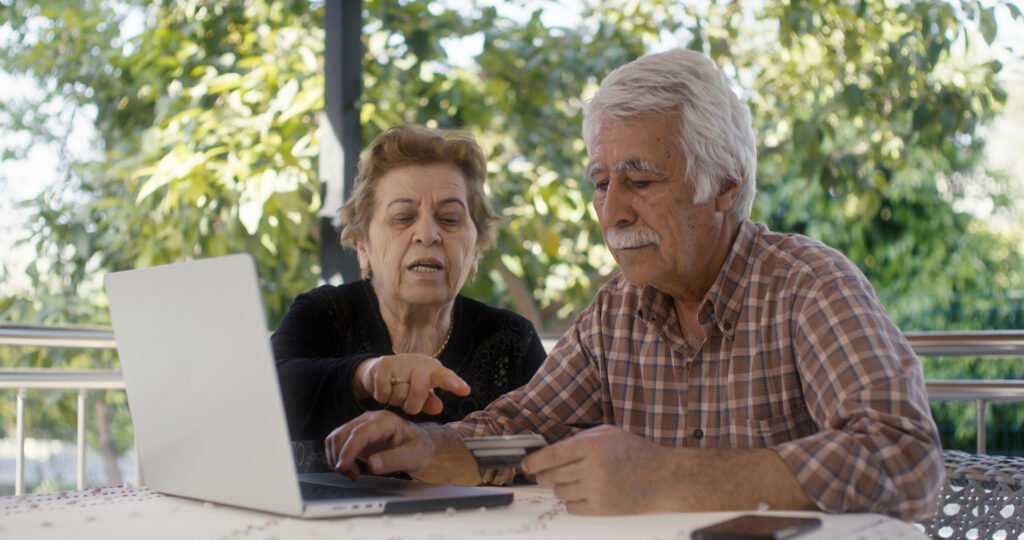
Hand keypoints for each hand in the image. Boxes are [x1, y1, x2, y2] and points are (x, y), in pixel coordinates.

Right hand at [325, 410, 435, 480]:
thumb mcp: (414, 455)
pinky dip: (337, 457)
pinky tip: (350, 468)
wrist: (421, 444)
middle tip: (353, 475)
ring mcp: (361, 426)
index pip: (359, 433)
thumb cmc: (420, 447)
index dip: (348, 451)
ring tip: (353, 473)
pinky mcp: (356, 436)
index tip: (343, 467)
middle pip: (343, 434)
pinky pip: (337, 443)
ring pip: (336, 438)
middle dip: (341, 457)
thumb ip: (394, 460)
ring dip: (337, 458)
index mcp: (384, 421)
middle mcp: (370, 420)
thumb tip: (372, 465)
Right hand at [353, 354, 469, 414]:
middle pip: (419, 390)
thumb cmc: (407, 383)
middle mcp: (420, 362)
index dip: (455, 384)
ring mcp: (402, 360)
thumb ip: (430, 402)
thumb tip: (438, 408)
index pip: (446, 377)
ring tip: (395, 392)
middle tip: (408, 404)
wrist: (381, 369)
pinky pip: (384, 391)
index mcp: (434, 370)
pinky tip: (384, 389)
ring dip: (395, 401)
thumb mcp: (422, 394)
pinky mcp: (384, 363)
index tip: (465, 391)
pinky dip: (382, 397)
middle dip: (412, 405)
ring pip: (399, 394)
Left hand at [521, 425, 677, 514]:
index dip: (534, 462)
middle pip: (552, 475)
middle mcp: (593, 468)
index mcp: (593, 445)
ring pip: (560, 492)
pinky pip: (572, 508)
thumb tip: (551, 450)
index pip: (552, 455)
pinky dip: (572, 501)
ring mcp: (597, 490)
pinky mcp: (602, 509)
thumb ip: (579, 439)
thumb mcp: (608, 433)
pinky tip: (582, 493)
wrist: (664, 478)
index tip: (526, 465)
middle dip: (544, 475)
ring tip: (573, 481)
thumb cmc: (635, 452)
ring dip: (560, 488)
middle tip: (545, 474)